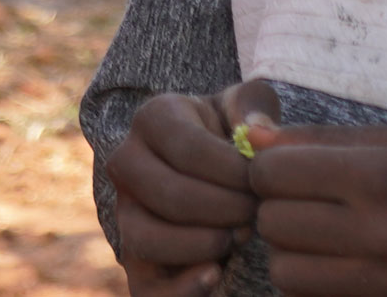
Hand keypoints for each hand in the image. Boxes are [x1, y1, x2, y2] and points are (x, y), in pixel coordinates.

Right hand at [104, 91, 256, 295]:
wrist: (217, 170)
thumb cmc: (233, 134)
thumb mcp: (245, 107)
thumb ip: (254, 107)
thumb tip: (258, 134)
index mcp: (152, 118)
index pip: (188, 149)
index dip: (232, 171)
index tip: (261, 182)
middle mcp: (126, 163)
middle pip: (169, 194)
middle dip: (223, 208)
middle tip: (255, 212)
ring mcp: (126, 213)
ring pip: (148, 239)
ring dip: (203, 243)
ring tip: (239, 236)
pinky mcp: (135, 258)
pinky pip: (145, 286)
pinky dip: (181, 287)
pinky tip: (215, 273)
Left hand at [234, 78, 386, 295]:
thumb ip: (317, 141)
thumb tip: (250, 138)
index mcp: (381, 182)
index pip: (273, 174)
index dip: (268, 163)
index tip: (287, 161)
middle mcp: (382, 238)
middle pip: (272, 223)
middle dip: (274, 204)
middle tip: (303, 193)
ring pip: (285, 271)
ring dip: (289, 247)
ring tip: (319, 225)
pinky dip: (312, 276)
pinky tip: (336, 253)